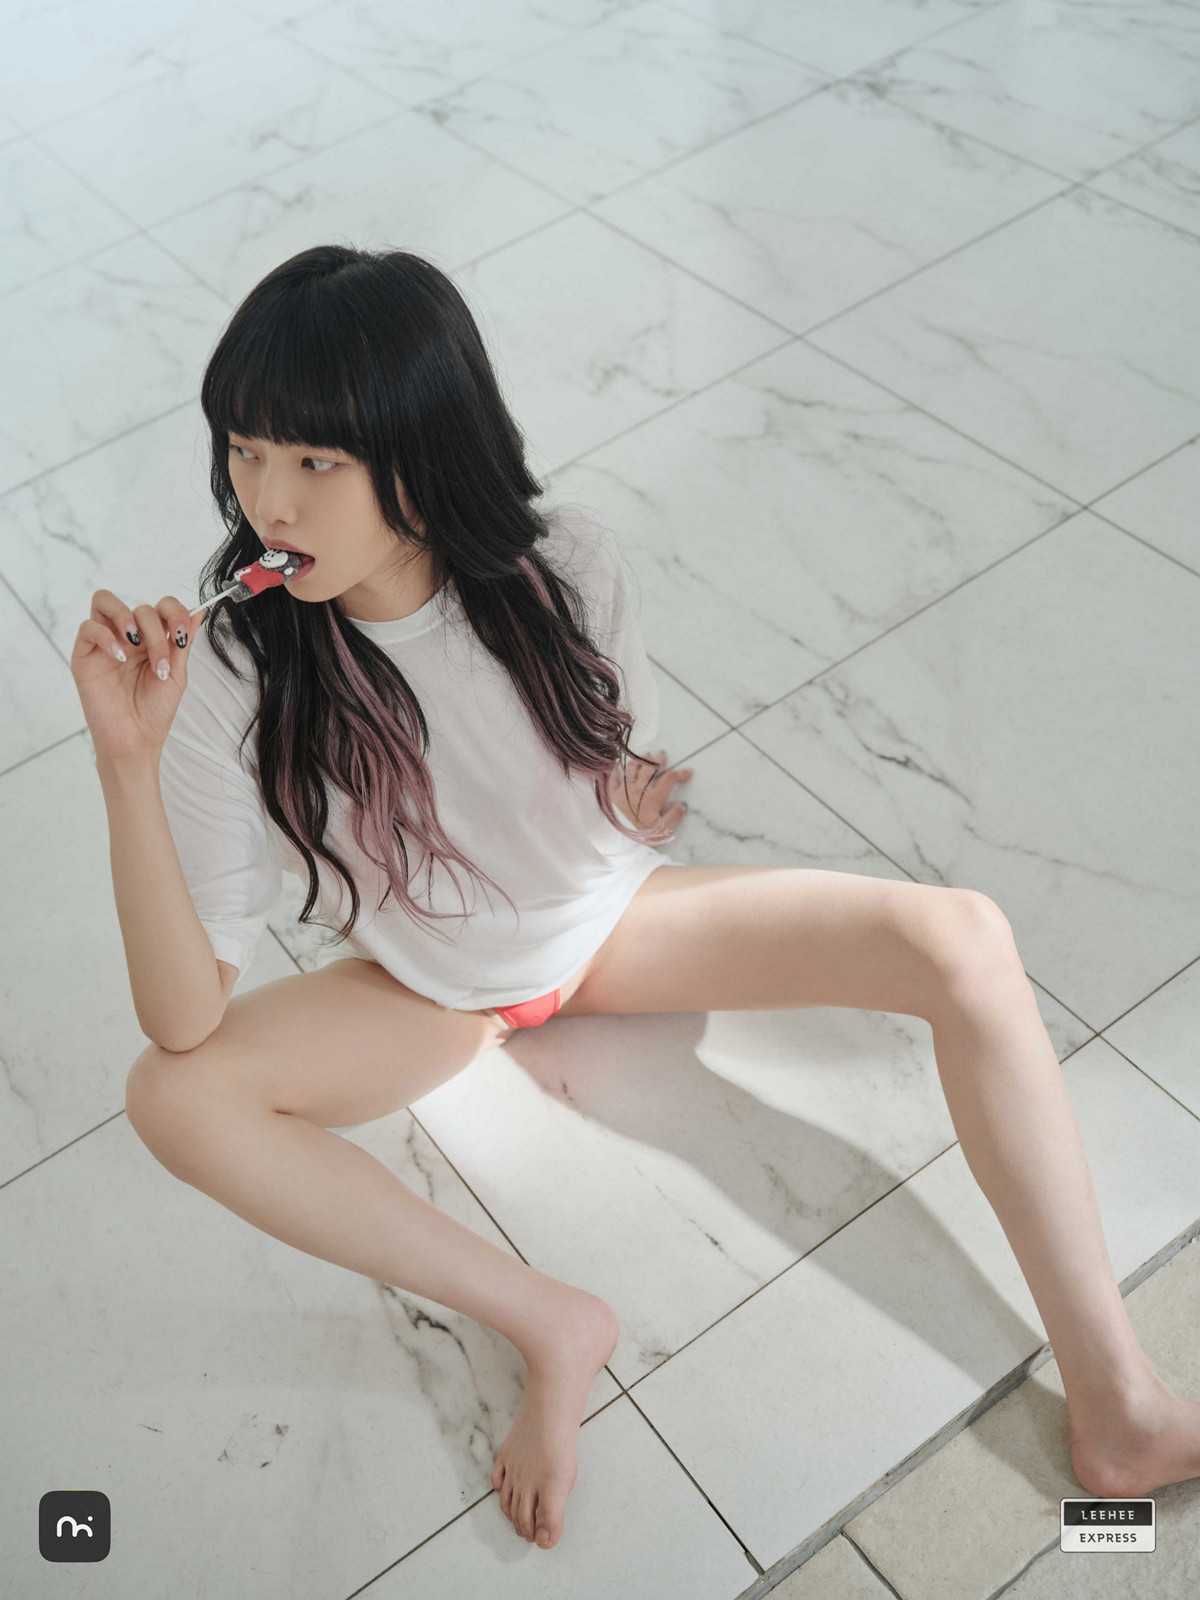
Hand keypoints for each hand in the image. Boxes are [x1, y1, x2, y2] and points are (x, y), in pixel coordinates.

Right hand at [70, 589, 206, 765]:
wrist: (135, 740)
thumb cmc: (155, 711)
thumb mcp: (176, 673)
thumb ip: (183, 641)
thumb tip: (199, 611)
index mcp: (152, 640)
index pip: (161, 606)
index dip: (174, 612)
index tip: (182, 635)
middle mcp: (128, 637)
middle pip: (140, 607)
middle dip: (155, 630)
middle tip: (160, 659)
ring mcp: (105, 643)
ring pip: (105, 601)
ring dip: (126, 617)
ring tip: (135, 643)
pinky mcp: (84, 655)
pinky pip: (88, 628)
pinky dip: (106, 636)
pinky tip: (120, 657)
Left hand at [607, 748, 691, 842]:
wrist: (616, 840)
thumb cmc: (640, 836)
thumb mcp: (662, 830)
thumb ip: (674, 817)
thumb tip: (682, 805)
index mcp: (653, 798)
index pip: (669, 780)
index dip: (680, 774)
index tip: (688, 772)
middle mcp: (638, 790)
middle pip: (649, 769)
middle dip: (657, 760)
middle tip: (661, 754)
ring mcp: (623, 790)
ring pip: (632, 769)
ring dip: (639, 760)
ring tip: (644, 755)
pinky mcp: (611, 794)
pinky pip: (614, 777)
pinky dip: (616, 769)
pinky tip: (618, 764)